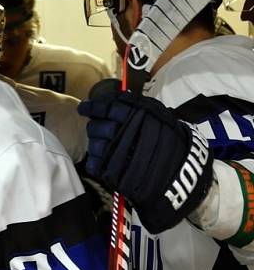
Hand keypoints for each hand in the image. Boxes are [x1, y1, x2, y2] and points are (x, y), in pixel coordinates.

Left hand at [77, 81, 212, 233]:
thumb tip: (121, 97)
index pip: (108, 106)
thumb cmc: (175, 144)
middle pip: (98, 126)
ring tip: (101, 146)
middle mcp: (127, 131)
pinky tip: (98, 161)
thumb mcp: (162, 117)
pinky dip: (95, 162)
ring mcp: (120, 152)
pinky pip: (97, 164)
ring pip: (96, 144)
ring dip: (95, 144)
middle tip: (96, 129)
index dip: (93, 107)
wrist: (185, 173)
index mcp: (139, 115)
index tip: (84, 107)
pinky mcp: (116, 171)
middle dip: (94, 127)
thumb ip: (141, 107)